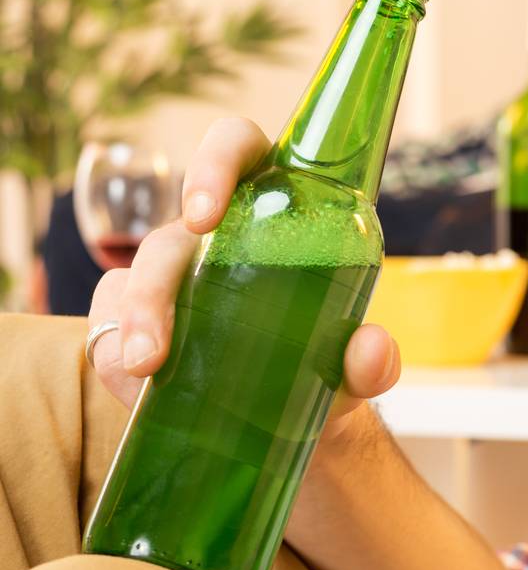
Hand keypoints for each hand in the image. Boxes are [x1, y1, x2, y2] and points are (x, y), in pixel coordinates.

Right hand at [85, 117, 400, 442]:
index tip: (202, 217)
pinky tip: (135, 386)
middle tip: (162, 333)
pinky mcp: (139, 321)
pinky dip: (115, 355)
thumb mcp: (356, 370)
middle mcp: (214, 237)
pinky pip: (110, 325)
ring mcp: (171, 279)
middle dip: (154, 279)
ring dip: (133, 323)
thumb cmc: (327, 366)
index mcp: (271, 211)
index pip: (237, 150)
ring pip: (130, 282)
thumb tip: (373, 347)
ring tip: (145, 372)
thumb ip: (374, 362)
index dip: (213, 164)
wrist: (299, 420)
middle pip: (168, 232)